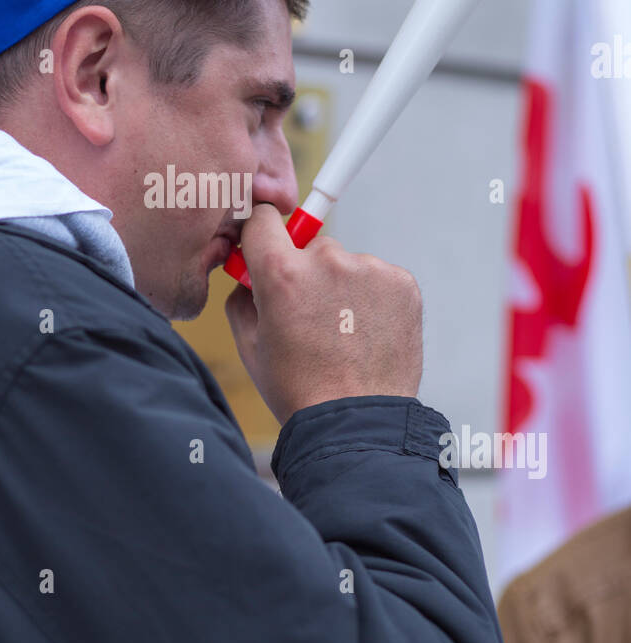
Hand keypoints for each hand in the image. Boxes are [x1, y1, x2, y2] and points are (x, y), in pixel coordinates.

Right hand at [225, 204, 422, 424]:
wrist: (357, 422)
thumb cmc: (299, 388)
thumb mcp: (250, 344)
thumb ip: (241, 296)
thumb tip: (246, 273)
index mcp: (282, 273)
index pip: (263, 219)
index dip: (262, 235)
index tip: (266, 248)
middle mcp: (328, 261)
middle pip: (310, 245)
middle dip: (306, 271)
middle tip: (311, 315)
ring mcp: (370, 269)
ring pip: (347, 264)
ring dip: (343, 286)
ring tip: (344, 333)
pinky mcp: (402, 283)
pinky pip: (378, 278)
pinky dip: (373, 299)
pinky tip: (367, 333)